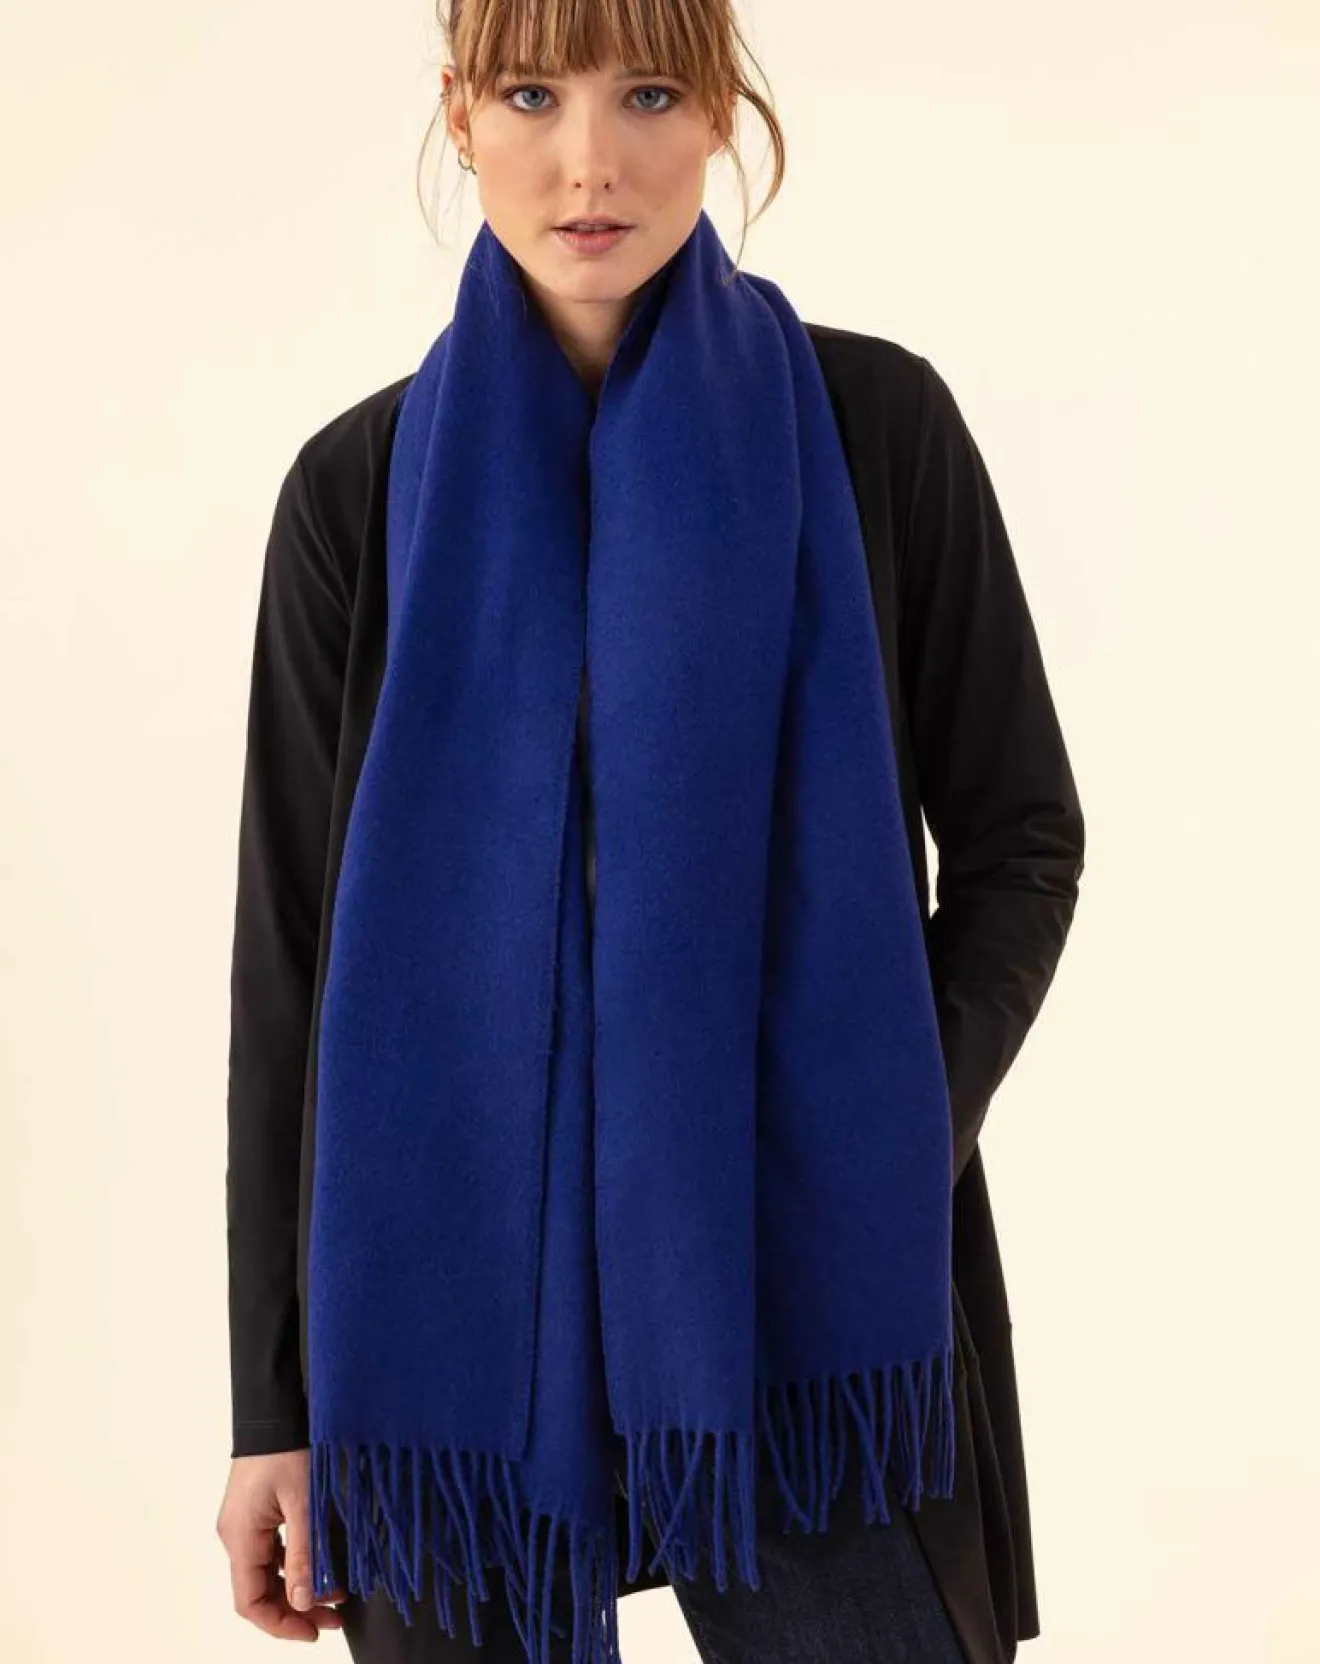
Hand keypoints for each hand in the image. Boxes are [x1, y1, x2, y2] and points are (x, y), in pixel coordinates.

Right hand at [216, 1449, 346, 1641]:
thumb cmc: (286, 1448)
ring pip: (267, 1572)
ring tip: (336, 1593)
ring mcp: (244, 1524)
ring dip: (298, 1586)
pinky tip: (322, 1564)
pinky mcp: (256, 1511)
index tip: (313, 1631)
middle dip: (296, 1608)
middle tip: (334, 1617)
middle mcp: (236, 1535)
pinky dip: (295, 1563)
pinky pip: (272, 1550)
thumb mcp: (302, 1502)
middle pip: (259, 1591)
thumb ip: (303, 1554)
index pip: (250, 1602)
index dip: (280, 1624)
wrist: (274, 1409)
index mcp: (240, 1538)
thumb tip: (302, 1602)